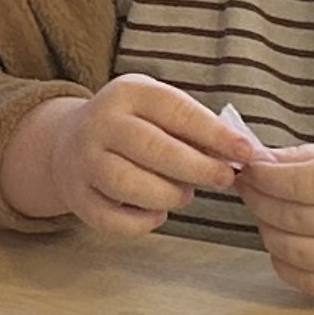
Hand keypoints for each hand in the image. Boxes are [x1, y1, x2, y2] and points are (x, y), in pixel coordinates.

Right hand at [1, 76, 259, 236]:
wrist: (68, 143)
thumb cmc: (133, 128)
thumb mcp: (159, 111)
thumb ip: (195, 129)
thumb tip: (238, 154)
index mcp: (128, 92)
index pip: (176, 111)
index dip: (214, 134)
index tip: (245, 151)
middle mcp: (100, 123)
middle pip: (153, 149)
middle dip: (197, 167)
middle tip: (224, 179)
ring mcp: (83, 160)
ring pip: (129, 185)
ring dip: (168, 195)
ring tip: (185, 195)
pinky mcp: (76, 196)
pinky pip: (112, 218)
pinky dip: (142, 222)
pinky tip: (158, 213)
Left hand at [232, 144, 313, 298]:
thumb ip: (305, 157)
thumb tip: (257, 161)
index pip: (304, 182)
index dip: (266, 178)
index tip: (249, 170)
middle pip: (294, 217)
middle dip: (259, 201)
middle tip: (249, 190)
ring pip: (295, 251)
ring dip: (267, 231)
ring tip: (265, 215)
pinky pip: (306, 280)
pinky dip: (282, 262)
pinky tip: (282, 242)